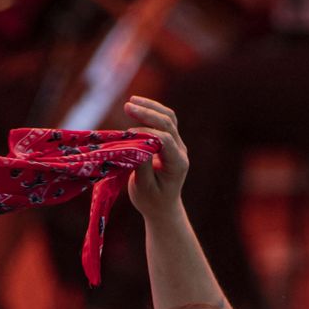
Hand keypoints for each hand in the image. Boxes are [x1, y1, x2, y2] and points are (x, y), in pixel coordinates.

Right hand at [124, 96, 188, 219]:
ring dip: (151, 107)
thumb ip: (141, 166)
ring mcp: (177, 145)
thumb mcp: (143, 188)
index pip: (165, 140)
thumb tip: (137, 143)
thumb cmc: (150, 201)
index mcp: (177, 164)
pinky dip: (152, 112)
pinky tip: (138, 106)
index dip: (146, 133)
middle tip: (128, 106)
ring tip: (132, 101)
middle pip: (168, 123)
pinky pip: (165, 121)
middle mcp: (180, 151)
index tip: (127, 134)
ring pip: (169, 118)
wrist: (162, 207)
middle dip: (148, 113)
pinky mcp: (170, 142)